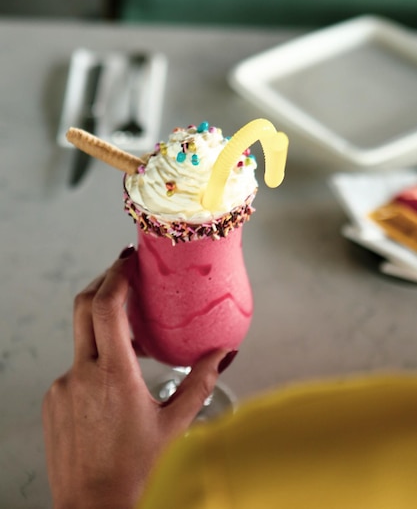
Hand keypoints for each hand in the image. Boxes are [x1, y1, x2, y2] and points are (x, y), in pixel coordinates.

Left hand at [42, 247, 233, 508]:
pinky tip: (111, 376)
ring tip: (128, 332)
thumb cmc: (134, 472)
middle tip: (125, 272)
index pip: (108, 307)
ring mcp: (63, 386)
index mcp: (114, 375)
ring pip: (80, 336)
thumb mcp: (174, 424)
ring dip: (102, 324)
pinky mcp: (53, 398)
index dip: (117, 275)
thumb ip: (199, 383)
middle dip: (105, 281)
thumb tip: (222, 354)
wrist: (92, 507)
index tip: (129, 260)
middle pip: (84, 306)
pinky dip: (92, 356)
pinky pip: (74, 363)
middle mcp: (82, 374)